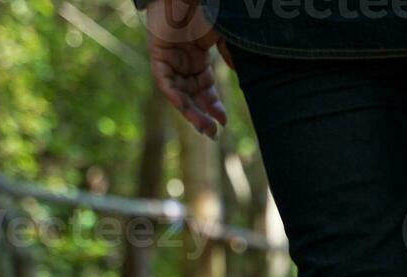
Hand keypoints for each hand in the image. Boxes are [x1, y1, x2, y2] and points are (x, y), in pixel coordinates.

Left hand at [146, 0, 232, 138]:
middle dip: (202, 116)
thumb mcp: (226, 39)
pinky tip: (186, 108)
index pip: (206, 90)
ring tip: (204, 128)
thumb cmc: (208, 12)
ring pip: (179, 94)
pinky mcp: (159, 56)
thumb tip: (247, 81)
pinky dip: (175, 96)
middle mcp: (184, 64)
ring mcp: (171, 61)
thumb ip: (233, 58)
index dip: (215, 106)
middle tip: (213, 134)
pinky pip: (165, 82)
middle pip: (192, 97)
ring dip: (190, 112)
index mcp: (198, 61)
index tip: (224, 121)